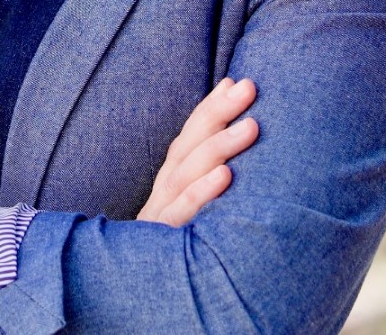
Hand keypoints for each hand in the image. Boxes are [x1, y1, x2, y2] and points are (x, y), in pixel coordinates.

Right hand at [136, 77, 257, 225]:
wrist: (134, 302)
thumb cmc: (185, 238)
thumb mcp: (197, 204)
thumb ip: (215, 169)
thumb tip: (244, 124)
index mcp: (174, 176)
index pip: (191, 134)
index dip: (213, 106)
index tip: (237, 82)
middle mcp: (165, 188)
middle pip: (189, 144)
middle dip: (219, 112)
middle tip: (248, 87)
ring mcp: (161, 212)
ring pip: (186, 173)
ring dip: (219, 146)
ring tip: (251, 126)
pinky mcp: (162, 239)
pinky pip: (181, 213)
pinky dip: (201, 192)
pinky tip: (225, 175)